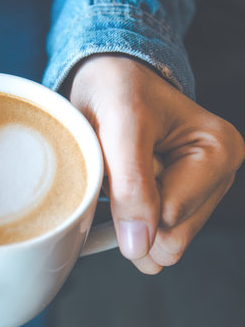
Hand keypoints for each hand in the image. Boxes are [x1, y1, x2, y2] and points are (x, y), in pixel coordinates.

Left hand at [67, 55, 244, 273]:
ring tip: (120, 175)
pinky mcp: (177, 200)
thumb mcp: (120, 127)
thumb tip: (140, 247)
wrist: (108, 79)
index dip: (130, 206)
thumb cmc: (118, 89)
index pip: (171, 221)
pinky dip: (125, 218)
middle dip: (132, 215)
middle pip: (171, 242)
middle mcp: (217, 177)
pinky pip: (148, 237)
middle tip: (117, 172)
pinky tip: (122, 186)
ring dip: (126, 215)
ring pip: (157, 244)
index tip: (114, 167)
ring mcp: (198, 192)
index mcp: (218, 152)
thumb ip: (131, 186)